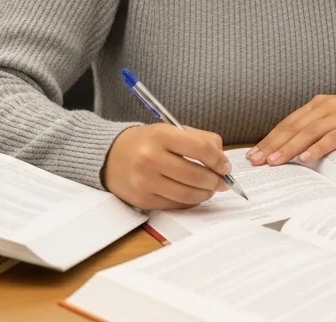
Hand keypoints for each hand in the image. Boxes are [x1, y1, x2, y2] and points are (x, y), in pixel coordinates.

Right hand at [102, 125, 230, 209]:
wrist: (109, 156)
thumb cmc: (146, 142)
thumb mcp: (170, 130)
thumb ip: (199, 139)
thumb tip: (222, 160)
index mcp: (160, 135)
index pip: (200, 149)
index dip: (219, 160)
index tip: (226, 166)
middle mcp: (150, 158)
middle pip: (196, 175)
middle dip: (215, 181)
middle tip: (222, 182)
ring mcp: (145, 181)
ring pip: (187, 195)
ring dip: (205, 194)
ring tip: (210, 189)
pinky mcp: (143, 200)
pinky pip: (175, 205)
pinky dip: (189, 202)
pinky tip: (193, 195)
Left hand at [247, 94, 335, 167]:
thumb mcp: (334, 119)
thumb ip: (315, 129)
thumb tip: (290, 150)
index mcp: (317, 105)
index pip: (287, 123)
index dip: (269, 138)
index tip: (254, 154)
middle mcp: (325, 107)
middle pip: (293, 127)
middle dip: (273, 145)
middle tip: (256, 160)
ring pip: (308, 132)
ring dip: (289, 148)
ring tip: (275, 161)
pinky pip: (332, 138)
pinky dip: (317, 148)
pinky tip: (305, 158)